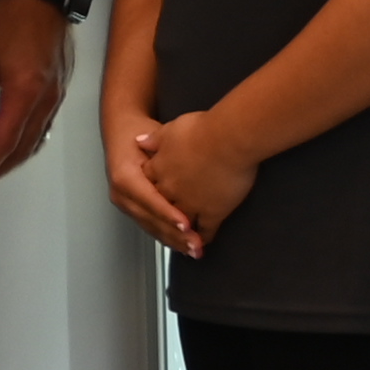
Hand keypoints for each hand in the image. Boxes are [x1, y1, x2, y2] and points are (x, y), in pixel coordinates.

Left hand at [0, 0, 72, 184]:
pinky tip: (16, 143)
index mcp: (24, 91)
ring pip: (37, 140)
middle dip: (1, 168)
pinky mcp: (60, 88)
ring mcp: (57, 95)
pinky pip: (45, 125)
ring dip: (15, 158)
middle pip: (24, 148)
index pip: (4, 142)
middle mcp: (46, 99)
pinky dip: (29, 141)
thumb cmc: (9, 17)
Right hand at [99, 117, 196, 254]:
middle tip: (196, 245)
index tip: (187, 225)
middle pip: (150, 220)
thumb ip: (166, 154)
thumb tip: (185, 164)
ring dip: (173, 241)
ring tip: (194, 249)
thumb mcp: (153, 138)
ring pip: (150, 227)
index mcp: (125, 177)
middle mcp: (121, 194)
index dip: (169, 214)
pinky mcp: (131, 209)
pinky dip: (167, 236)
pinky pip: (150, 226)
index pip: (150, 200)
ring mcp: (124, 203)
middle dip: (174, 235)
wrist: (120, 132)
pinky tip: (182, 244)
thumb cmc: (138, 133)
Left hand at [137, 113, 260, 251]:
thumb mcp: (171, 128)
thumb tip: (139, 141)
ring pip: (180, 225)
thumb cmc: (204, 129)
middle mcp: (170, 189)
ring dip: (181, 234)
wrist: (229, 138)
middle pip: (161, 210)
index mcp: (159, 169)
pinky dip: (204, 236)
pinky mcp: (212, 212)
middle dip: (164, 222)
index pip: (148, 187)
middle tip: (167, 231)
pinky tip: (204, 241)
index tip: (152, 203)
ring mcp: (189, 203)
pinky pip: (206, 229)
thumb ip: (155, 138)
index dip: (151, 196)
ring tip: (185, 242)